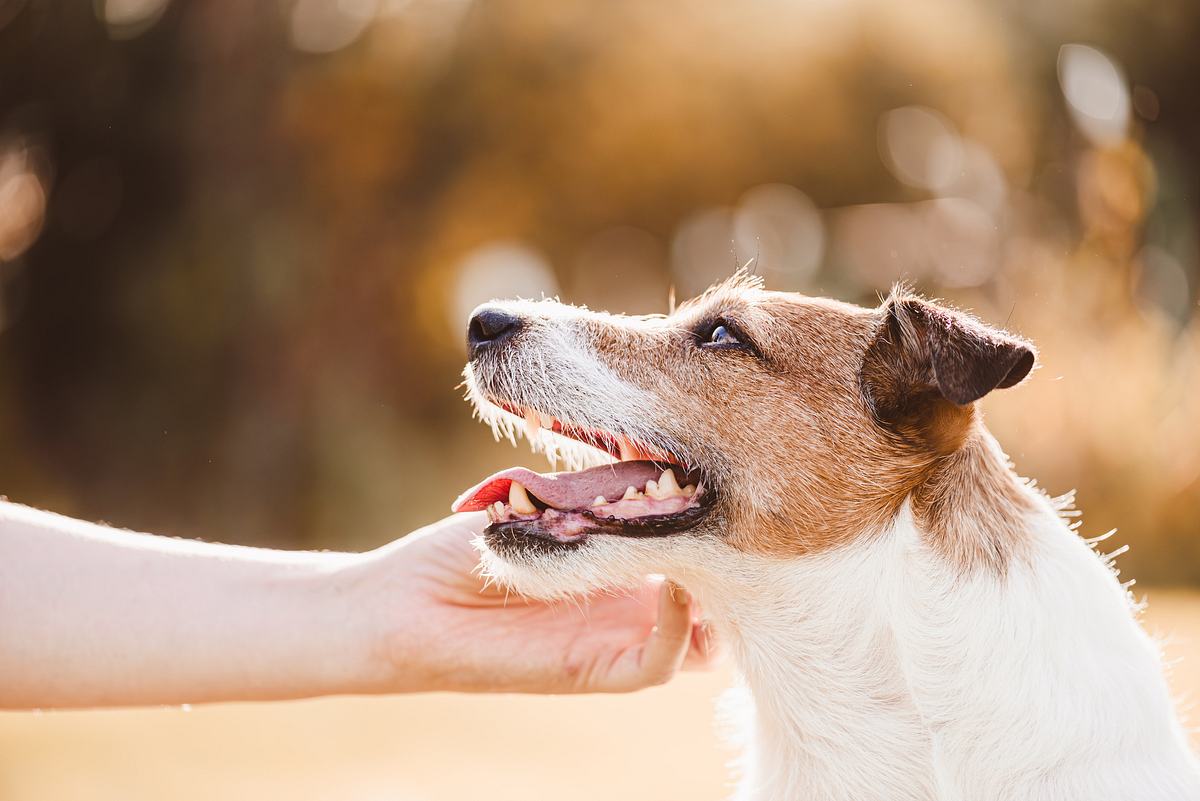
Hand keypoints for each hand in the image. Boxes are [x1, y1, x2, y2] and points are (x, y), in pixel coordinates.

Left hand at [354, 513, 717, 693]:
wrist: (403, 603)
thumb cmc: (461, 550)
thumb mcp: (541, 503)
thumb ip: (594, 487)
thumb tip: (648, 443)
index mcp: (620, 566)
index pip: (695, 557)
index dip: (719, 531)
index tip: (730, 488)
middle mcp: (627, 606)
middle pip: (713, 603)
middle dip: (734, 571)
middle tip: (743, 531)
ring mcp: (615, 640)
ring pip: (701, 643)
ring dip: (715, 603)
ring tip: (715, 557)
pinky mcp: (593, 671)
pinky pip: (658, 665)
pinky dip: (680, 631)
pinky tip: (674, 587)